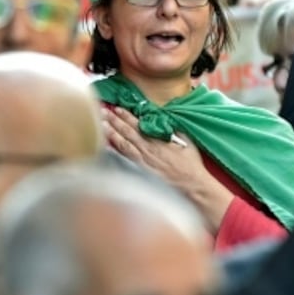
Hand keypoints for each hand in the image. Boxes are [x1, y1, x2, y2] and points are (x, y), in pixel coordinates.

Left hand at [102, 107, 232, 230]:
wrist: (192, 186)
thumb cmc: (191, 165)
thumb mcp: (186, 140)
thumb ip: (173, 128)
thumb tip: (163, 118)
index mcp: (158, 140)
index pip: (138, 124)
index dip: (126, 116)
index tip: (117, 108)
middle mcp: (147, 149)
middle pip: (127, 132)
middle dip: (114, 121)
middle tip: (102, 112)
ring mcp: (142, 162)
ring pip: (122, 145)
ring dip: (111, 134)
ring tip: (101, 125)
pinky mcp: (140, 173)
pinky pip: (123, 161)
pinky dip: (114, 154)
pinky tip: (105, 148)